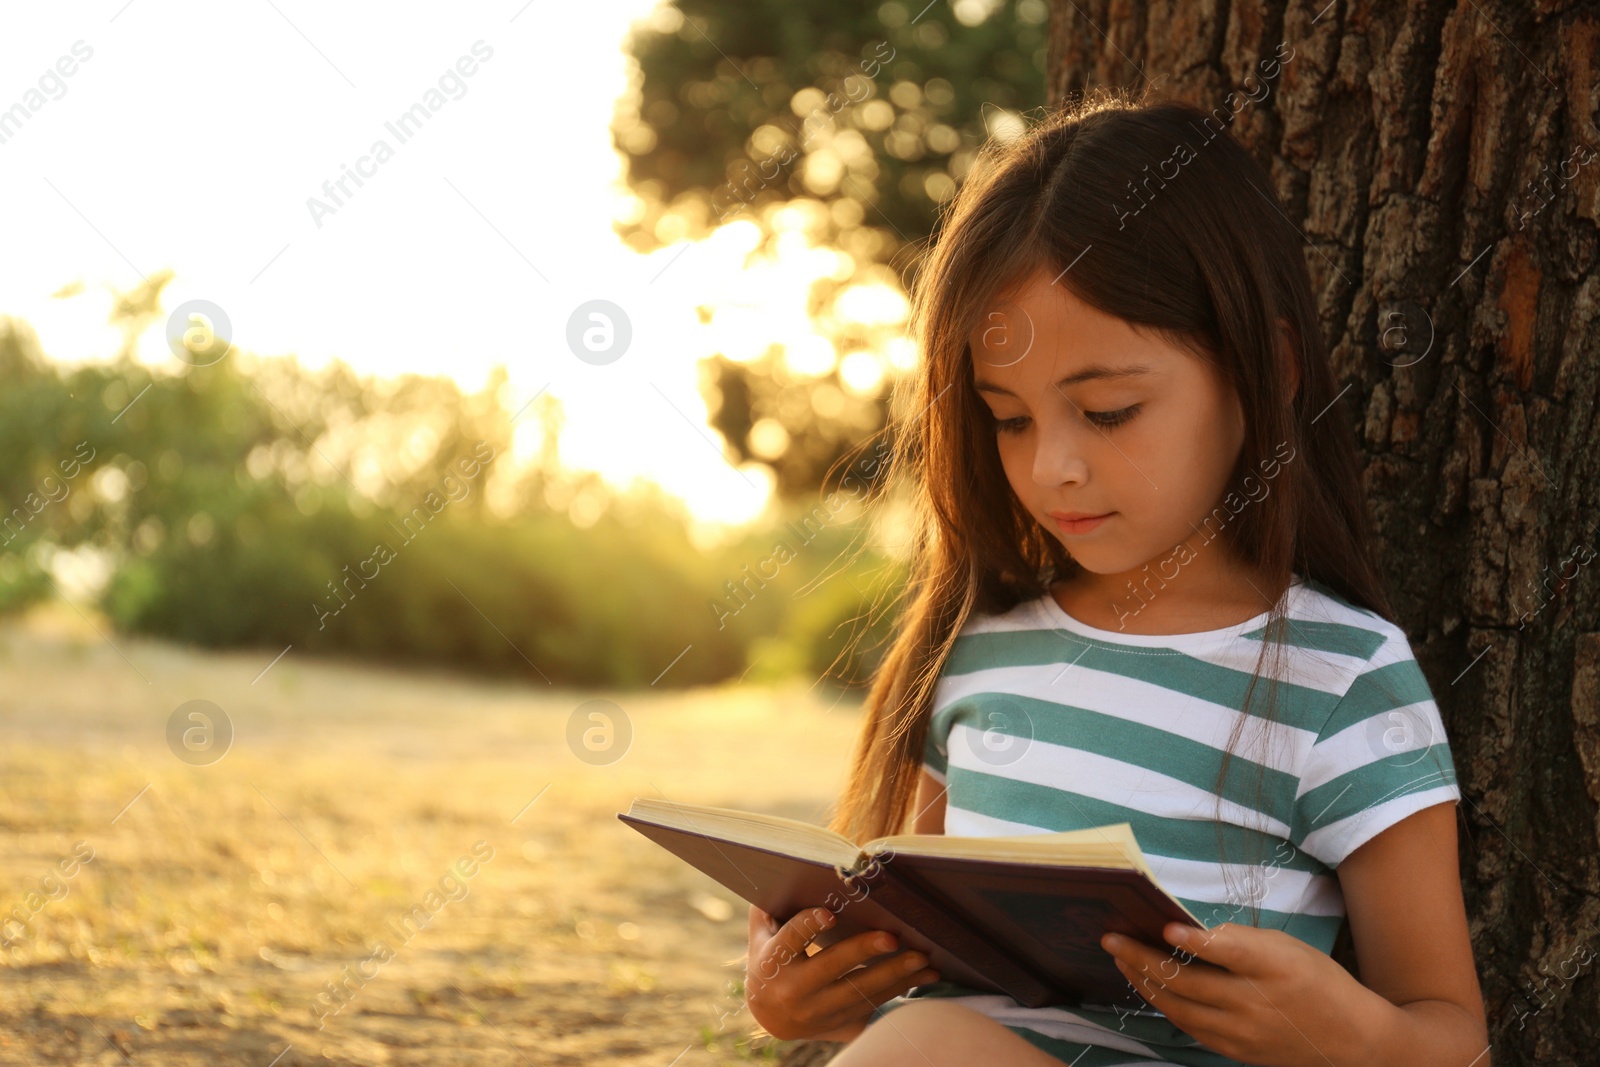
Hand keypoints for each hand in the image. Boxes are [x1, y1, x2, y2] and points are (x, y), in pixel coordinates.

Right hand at [745, 904, 940, 1040]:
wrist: (771, 1016)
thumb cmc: (770, 960)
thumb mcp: (761, 935)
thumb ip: (770, 906)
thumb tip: (791, 869)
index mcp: (771, 963)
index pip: (790, 940)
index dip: (808, 926)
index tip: (830, 914)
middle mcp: (794, 991)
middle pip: (832, 968)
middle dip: (863, 952)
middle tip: (892, 936)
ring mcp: (820, 1012)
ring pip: (861, 992)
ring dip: (895, 974)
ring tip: (921, 957)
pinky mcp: (842, 1022)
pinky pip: (877, 1005)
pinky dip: (903, 988)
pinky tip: (926, 974)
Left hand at [1100, 922, 1383, 1066]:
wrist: (1352, 1041)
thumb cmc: (1318, 981)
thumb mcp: (1289, 948)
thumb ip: (1242, 941)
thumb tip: (1192, 931)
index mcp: (1274, 967)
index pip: (1230, 952)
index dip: (1196, 940)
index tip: (1165, 925)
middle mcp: (1255, 1002)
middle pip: (1189, 982)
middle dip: (1143, 958)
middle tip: (1111, 938)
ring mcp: (1243, 1032)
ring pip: (1180, 1007)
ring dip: (1144, 982)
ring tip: (1121, 958)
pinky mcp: (1236, 1051)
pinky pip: (1189, 1027)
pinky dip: (1164, 1004)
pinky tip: (1147, 986)